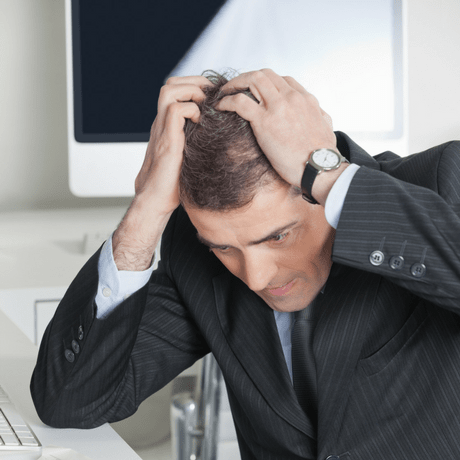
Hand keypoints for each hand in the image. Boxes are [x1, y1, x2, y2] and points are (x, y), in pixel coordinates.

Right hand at [113, 76, 210, 270]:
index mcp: (167, 125)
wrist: (157, 199)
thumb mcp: (189, 155)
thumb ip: (197, 142)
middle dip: (195, 82)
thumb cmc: (174, 182)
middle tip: (213, 94)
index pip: (177, 91)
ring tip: (206, 105)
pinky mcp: (166, 140)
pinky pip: (175, 110)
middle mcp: (162, 123)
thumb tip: (220, 139)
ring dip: (191, 92)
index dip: (196, 86)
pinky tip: (201, 122)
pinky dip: (191, 110)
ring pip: (169, 90)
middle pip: (171, 84)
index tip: (215, 95)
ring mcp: (162, 129)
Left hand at [216, 69, 336, 188]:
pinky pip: (239, 102)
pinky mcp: (264, 121)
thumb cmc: (323, 155)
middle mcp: (292, 97)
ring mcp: (278, 107)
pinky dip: (226, 100)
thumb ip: (321, 116)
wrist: (321, 168)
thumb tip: (320, 115)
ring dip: (235, 84)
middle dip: (246, 77)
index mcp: (306, 99)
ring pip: (252, 80)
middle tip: (235, 88)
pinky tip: (220, 106)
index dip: (266, 82)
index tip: (255, 91)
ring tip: (224, 93)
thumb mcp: (327, 128)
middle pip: (265, 74)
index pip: (283, 80)